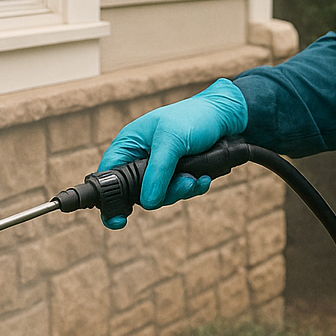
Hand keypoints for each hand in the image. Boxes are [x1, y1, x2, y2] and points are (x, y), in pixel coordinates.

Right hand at [96, 78, 247, 228]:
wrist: (226, 115)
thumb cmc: (194, 117)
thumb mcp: (172, 141)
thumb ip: (157, 172)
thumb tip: (147, 202)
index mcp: (129, 145)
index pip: (109, 176)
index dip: (109, 198)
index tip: (118, 220)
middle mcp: (140, 157)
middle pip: (138, 193)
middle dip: (162, 193)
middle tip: (182, 185)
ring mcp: (159, 167)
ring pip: (160, 195)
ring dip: (180, 191)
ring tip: (196, 178)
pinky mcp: (177, 173)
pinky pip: (178, 192)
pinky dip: (192, 188)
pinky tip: (203, 178)